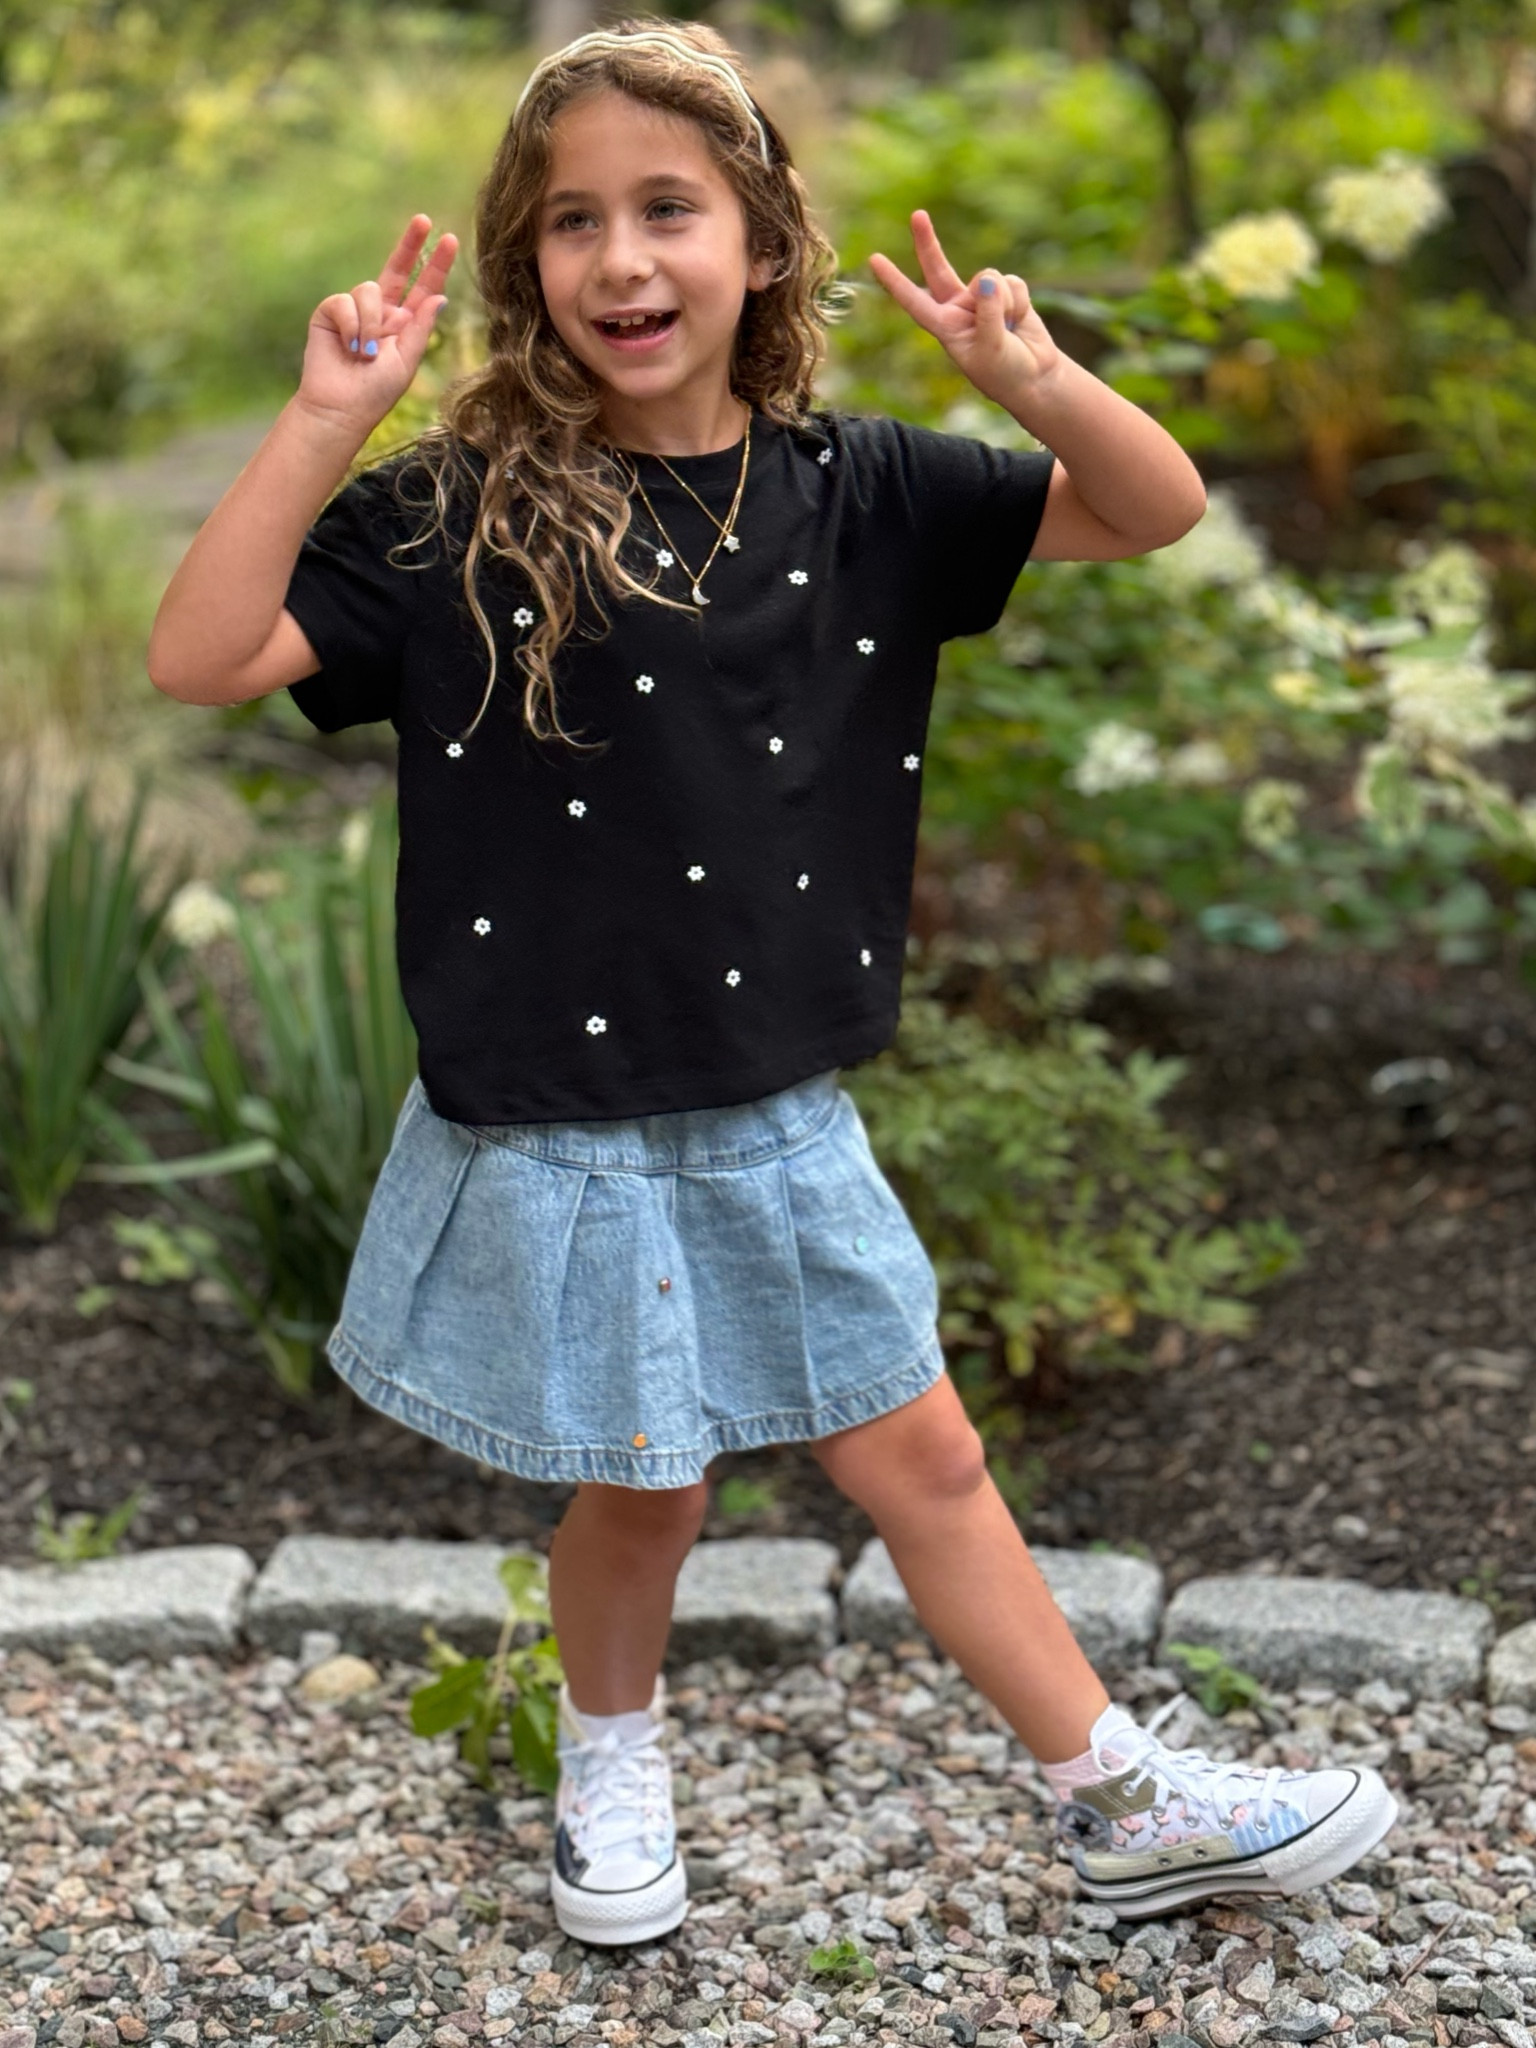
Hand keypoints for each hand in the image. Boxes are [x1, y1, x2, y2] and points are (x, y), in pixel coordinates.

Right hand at [296, 215, 457, 432]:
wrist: (340, 408)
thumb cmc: (375, 393)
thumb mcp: (406, 361)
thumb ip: (420, 328)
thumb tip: (439, 296)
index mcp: (404, 324)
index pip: (422, 288)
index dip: (435, 265)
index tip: (449, 239)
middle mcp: (381, 312)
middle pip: (397, 269)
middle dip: (409, 244)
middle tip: (422, 219)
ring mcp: (355, 310)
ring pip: (369, 290)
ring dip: (370, 323)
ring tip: (364, 353)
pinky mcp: (330, 312)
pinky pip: (345, 301)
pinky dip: (351, 325)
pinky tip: (348, 347)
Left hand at [868, 210, 1060, 407]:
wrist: (1035, 378)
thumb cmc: (1005, 373)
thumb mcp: (992, 348)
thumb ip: (987, 313)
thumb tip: (988, 279)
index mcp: (945, 328)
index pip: (914, 301)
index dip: (895, 281)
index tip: (874, 259)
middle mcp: (958, 309)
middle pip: (938, 270)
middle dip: (928, 243)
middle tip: (917, 215)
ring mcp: (981, 299)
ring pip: (989, 278)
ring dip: (1004, 301)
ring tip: (1009, 328)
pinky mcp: (1005, 292)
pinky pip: (1012, 282)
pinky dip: (1019, 301)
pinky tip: (1020, 320)